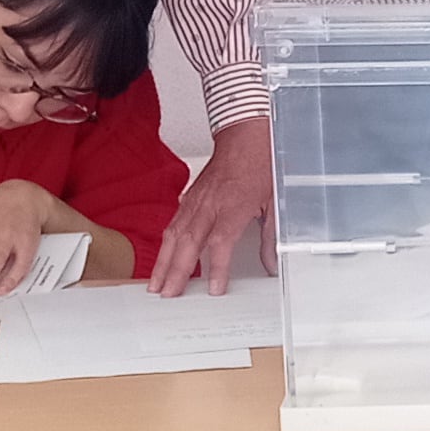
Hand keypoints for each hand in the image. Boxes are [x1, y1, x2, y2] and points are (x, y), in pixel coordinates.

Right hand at [154, 114, 273, 296]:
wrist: (245, 137)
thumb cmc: (260, 164)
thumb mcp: (274, 203)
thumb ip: (269, 237)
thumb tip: (271, 263)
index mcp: (233, 207)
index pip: (221, 244)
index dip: (217, 268)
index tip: (214, 289)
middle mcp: (210, 205)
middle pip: (189, 243)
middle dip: (176, 272)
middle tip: (168, 294)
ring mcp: (196, 201)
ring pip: (174, 235)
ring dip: (163, 261)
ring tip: (155, 283)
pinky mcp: (189, 197)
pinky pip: (173, 223)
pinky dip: (165, 243)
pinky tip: (161, 257)